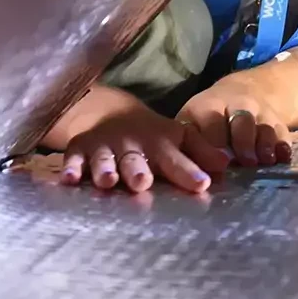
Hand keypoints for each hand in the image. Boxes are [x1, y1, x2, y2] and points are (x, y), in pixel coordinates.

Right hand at [59, 97, 226, 193]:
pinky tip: (70, 179)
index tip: (202, 185)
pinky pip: (73, 160)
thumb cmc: (152, 134)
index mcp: (160, 143)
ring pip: (105, 160)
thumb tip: (227, 165)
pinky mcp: (79, 150)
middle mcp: (132, 145)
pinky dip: (71, 168)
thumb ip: (201, 152)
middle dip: (139, 171)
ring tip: (108, 182)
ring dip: (106, 170)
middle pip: (136, 160)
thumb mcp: (179, 137)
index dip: (189, 171)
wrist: (112, 113)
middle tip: (143, 182)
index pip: (176, 158)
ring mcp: (104, 147)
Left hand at [178, 80, 293, 166]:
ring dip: (265, 144)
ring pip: (264, 126)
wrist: (242, 92)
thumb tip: (189, 175)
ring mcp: (260, 113)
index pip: (212, 120)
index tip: (215, 162)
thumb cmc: (207, 118)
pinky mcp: (277, 123)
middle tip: (244, 162)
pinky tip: (282, 158)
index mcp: (210, 106)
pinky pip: (282, 133)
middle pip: (242, 120)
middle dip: (243, 141)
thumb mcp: (192, 121)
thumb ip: (189, 144)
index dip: (214, 140)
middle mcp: (237, 106)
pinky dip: (282, 145)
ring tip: (265, 161)